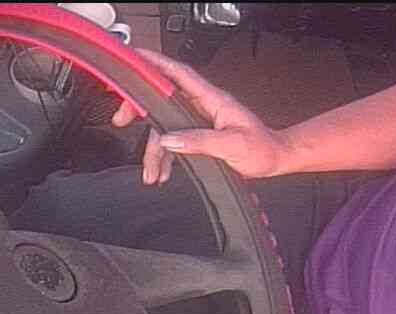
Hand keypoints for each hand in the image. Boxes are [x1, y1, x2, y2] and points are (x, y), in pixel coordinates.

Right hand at [110, 48, 290, 183]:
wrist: (274, 160)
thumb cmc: (261, 149)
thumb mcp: (232, 145)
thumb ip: (200, 141)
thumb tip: (169, 139)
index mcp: (212, 100)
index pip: (179, 74)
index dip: (155, 63)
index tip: (134, 57)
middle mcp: (202, 107)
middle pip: (162, 101)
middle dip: (139, 111)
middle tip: (121, 119)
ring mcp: (199, 121)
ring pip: (165, 128)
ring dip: (154, 150)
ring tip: (151, 174)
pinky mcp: (198, 135)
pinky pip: (174, 142)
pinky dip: (165, 158)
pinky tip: (163, 173)